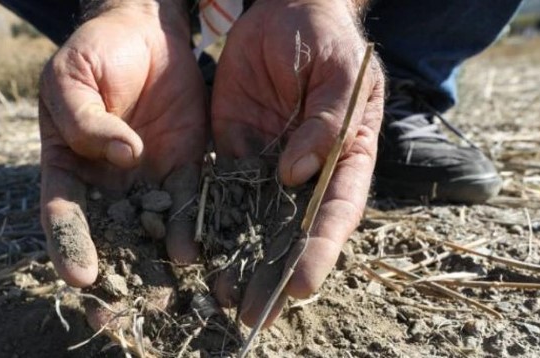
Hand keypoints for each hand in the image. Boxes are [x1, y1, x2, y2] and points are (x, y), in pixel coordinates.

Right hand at [38, 0, 205, 327]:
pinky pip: (188, 207)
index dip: (71, 245)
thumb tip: (124, 157)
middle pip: (108, 238)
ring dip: (157, 268)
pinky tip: (199, 258)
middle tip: (121, 316)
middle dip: (116, 278)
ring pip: (150, 233)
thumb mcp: (72, 78)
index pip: (65, 214)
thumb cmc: (95, 52)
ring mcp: (145, 182)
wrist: (145, 31)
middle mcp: (106, 186)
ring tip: (168, 300)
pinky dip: (193, 234)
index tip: (81, 277)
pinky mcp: (183, 171)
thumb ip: (85, 119)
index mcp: (68, 167)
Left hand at [211, 0, 383, 326]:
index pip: (335, 211)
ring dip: (240, 257)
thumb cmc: (324, 35)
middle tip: (256, 312)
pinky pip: (222, 190)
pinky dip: (212, 221)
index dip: (319, 250)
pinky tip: (198, 251)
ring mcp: (268, 160)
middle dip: (275, 271)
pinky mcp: (234, 149)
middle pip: (292, 229)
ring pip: (255, 218)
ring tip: (223, 295)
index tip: (301, 285)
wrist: (284, 8)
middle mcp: (307, 169)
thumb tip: (297, 173)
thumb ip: (325, 120)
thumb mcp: (337, 71)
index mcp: (346, 154)